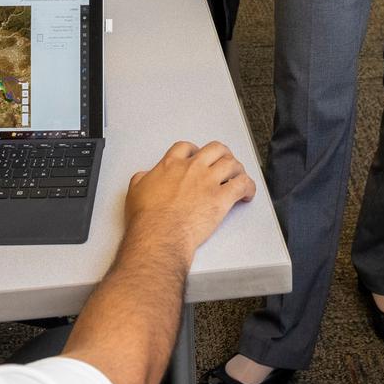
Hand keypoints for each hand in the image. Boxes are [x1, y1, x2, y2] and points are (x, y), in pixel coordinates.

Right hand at [123, 140, 254, 260]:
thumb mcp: (135, 192)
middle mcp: (193, 169)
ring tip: (238, 176)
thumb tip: (144, 176)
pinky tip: (247, 194)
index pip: (187, 147)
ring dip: (237, 169)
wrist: (159, 235)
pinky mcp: (221, 199)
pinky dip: (248, 187)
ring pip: (232, 164)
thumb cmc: (147, 219)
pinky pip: (242, 185)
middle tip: (224, 161)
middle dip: (222, 153)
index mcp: (172, 165)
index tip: (197, 155)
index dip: (194, 150)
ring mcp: (209, 182)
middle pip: (215, 149)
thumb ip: (141, 179)